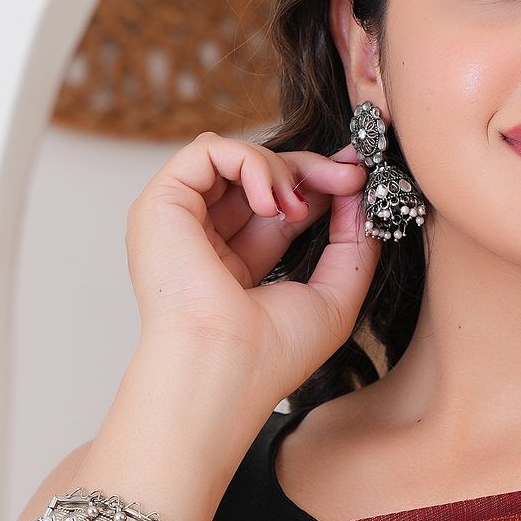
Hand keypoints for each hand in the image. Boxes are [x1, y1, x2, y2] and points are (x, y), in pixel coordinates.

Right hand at [124, 130, 377, 409]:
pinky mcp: (161, 203)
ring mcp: (178, 220)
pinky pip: (209, 150)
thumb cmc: (271, 353)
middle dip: (310, 169)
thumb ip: (352, 244)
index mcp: (234, 264)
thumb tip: (359, 194)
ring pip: (234, 156)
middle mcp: (201, 238)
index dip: (318, 183)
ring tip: (297, 208)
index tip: (359, 175)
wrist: (225, 370)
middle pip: (259, 175)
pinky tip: (272, 202)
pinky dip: (250, 162)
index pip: (278, 205)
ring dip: (281, 169)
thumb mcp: (334, 294)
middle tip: (349, 176)